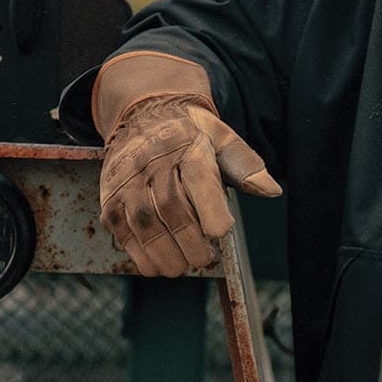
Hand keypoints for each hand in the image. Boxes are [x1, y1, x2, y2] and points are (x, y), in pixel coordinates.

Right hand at [93, 52, 280, 276]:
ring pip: (144, 221)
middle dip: (189, 240)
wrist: (143, 114)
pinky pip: (121, 229)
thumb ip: (245, 165)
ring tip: (182, 267)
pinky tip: (157, 265)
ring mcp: (127, 179)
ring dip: (164, 252)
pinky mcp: (110, 196)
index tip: (221, 232)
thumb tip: (272, 191)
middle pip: (171, 206)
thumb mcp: (222, 138)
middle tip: (204, 258)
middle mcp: (153, 160)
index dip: (210, 209)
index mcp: (187, 145)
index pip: (199, 178)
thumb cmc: (191, 134)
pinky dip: (139, 253)